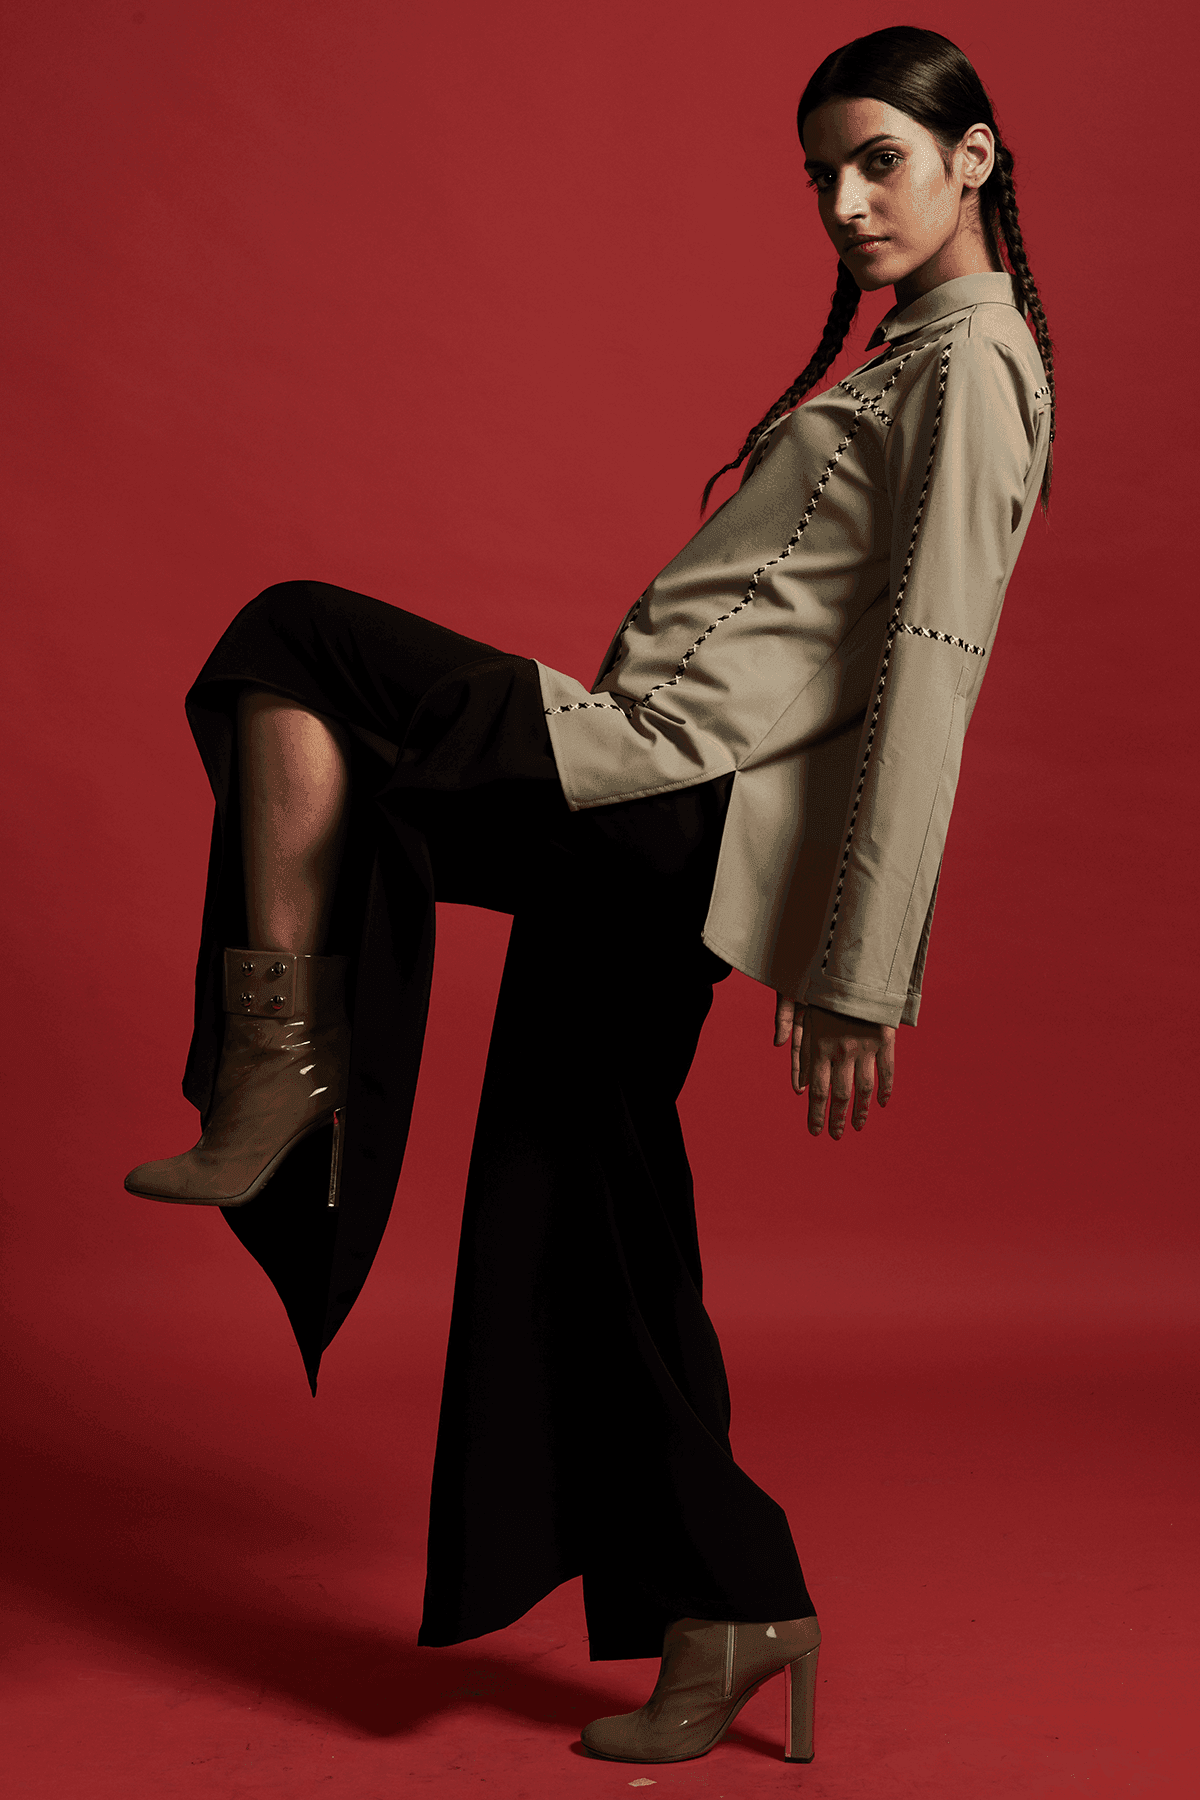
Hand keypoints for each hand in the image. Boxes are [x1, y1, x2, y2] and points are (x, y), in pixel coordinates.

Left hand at [774, 997, 895, 1138]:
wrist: (854, 969)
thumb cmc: (825, 993)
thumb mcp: (807, 1019)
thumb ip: (804, 1052)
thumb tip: (799, 1086)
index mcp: (820, 1047)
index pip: (817, 1091)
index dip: (816, 1114)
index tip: (815, 1132)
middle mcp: (841, 1052)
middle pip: (839, 1095)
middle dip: (836, 1119)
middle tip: (836, 1135)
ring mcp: (864, 1047)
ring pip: (864, 1088)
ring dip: (861, 1111)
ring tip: (858, 1126)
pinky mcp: (884, 1039)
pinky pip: (887, 1071)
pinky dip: (886, 1089)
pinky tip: (882, 1103)